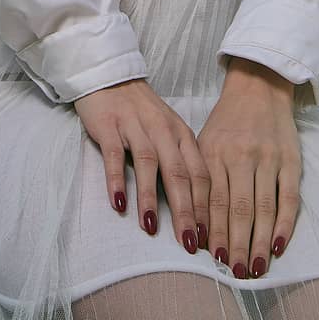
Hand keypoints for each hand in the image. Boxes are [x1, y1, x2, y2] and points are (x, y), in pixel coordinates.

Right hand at [73, 78, 210, 255]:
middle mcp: (163, 130)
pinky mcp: (109, 125)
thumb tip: (195, 211)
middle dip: (185, 211)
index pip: (200, 174)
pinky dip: (116, 178)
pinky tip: (118, 203)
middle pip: (178, 173)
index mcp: (181, 134)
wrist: (110, 76)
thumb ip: (181, 163)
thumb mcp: (168, 133)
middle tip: (188, 244)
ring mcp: (135, 125)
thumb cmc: (141, 112)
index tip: (208, 238)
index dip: (205, 207)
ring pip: (148, 163)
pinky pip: (114, 154)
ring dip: (151, 197)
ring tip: (151, 227)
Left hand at [196, 56, 301, 277]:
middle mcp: (241, 155)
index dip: (214, 231)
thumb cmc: (228, 121)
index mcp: (215, 151)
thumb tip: (196, 224)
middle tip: (236, 272)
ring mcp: (268, 158)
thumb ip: (201, 179)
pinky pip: (289, 197)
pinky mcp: (291, 159)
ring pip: (263, 207)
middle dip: (236, 243)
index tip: (212, 258)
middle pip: (238, 208)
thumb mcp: (205, 141)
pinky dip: (285, 223)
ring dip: (259, 241)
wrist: (259, 85)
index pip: (213, 199)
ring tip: (256, 267)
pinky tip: (279, 245)